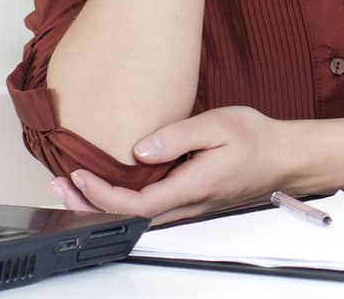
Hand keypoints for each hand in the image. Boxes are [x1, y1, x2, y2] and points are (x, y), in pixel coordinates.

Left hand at [48, 106, 299, 224]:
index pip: (135, 204)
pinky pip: (147, 208)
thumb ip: (179, 135)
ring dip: (100, 203)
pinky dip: (118, 199)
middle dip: (88, 203)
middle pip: (127, 218)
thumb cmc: (257, 139)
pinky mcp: (188, 201)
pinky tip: (108, 183)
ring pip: (134, 216)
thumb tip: (139, 148)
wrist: (283, 156)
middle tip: (59, 184)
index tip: (78, 173)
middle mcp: (187, 205)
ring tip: (71, 185)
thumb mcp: (220, 124)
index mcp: (193, 187)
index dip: (100, 194)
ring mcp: (187, 207)